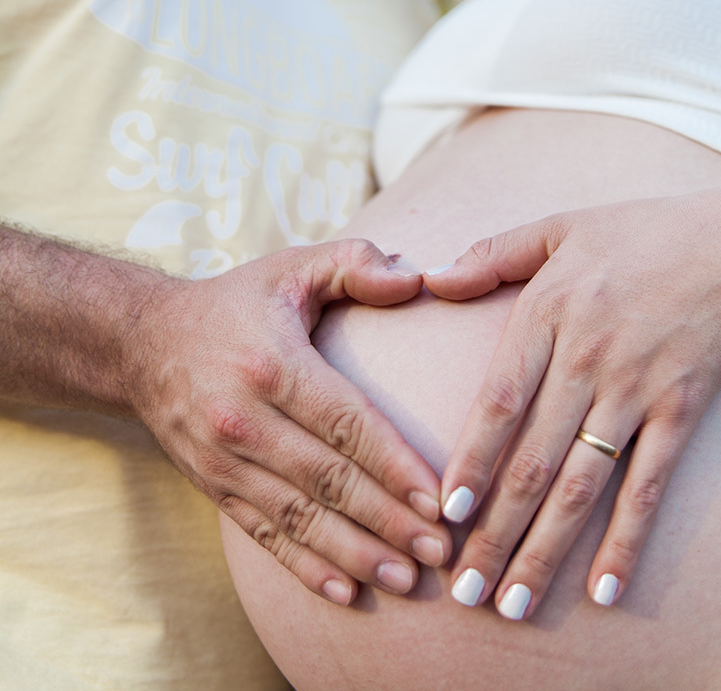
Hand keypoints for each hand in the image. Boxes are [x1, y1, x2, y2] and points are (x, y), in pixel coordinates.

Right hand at [129, 238, 451, 604]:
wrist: (144, 342)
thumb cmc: (237, 302)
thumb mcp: (292, 266)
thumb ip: (356, 264)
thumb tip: (418, 278)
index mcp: (273, 364)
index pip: (345, 423)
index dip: (393, 464)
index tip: (439, 497)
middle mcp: (244, 418)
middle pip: (328, 479)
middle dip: (388, 519)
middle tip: (442, 549)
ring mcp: (224, 459)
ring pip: (299, 515)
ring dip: (355, 552)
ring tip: (407, 577)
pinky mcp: (213, 486)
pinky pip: (264, 533)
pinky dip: (305, 566)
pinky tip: (346, 592)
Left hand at [424, 184, 720, 618]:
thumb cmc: (640, 233)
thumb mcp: (560, 228)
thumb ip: (492, 253)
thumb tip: (429, 277)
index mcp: (549, 311)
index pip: (499, 400)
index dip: (471, 459)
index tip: (444, 510)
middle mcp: (588, 358)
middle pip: (532, 459)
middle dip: (493, 531)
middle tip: (461, 590)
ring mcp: (637, 389)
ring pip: (581, 484)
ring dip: (544, 549)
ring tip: (512, 604)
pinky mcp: (680, 411)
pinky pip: (649, 485)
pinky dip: (627, 540)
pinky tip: (604, 590)